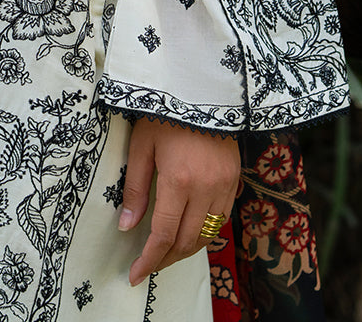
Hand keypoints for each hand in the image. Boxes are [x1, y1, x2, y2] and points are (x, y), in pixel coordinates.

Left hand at [119, 118, 239, 285]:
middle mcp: (205, 189)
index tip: (136, 275)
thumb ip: (135, 187)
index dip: (149, 259)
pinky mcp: (235, 180)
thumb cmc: (164, 111)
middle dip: (166, 259)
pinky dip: (206, 233)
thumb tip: (127, 226)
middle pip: (188, 242)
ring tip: (166, 254)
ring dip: (187, 250)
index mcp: (178, 181)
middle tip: (148, 266)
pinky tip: (190, 232)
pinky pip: (222, 219)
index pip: (164, 235)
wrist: (201, 86)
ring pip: (208, 235)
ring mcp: (224, 186)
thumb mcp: (141, 144)